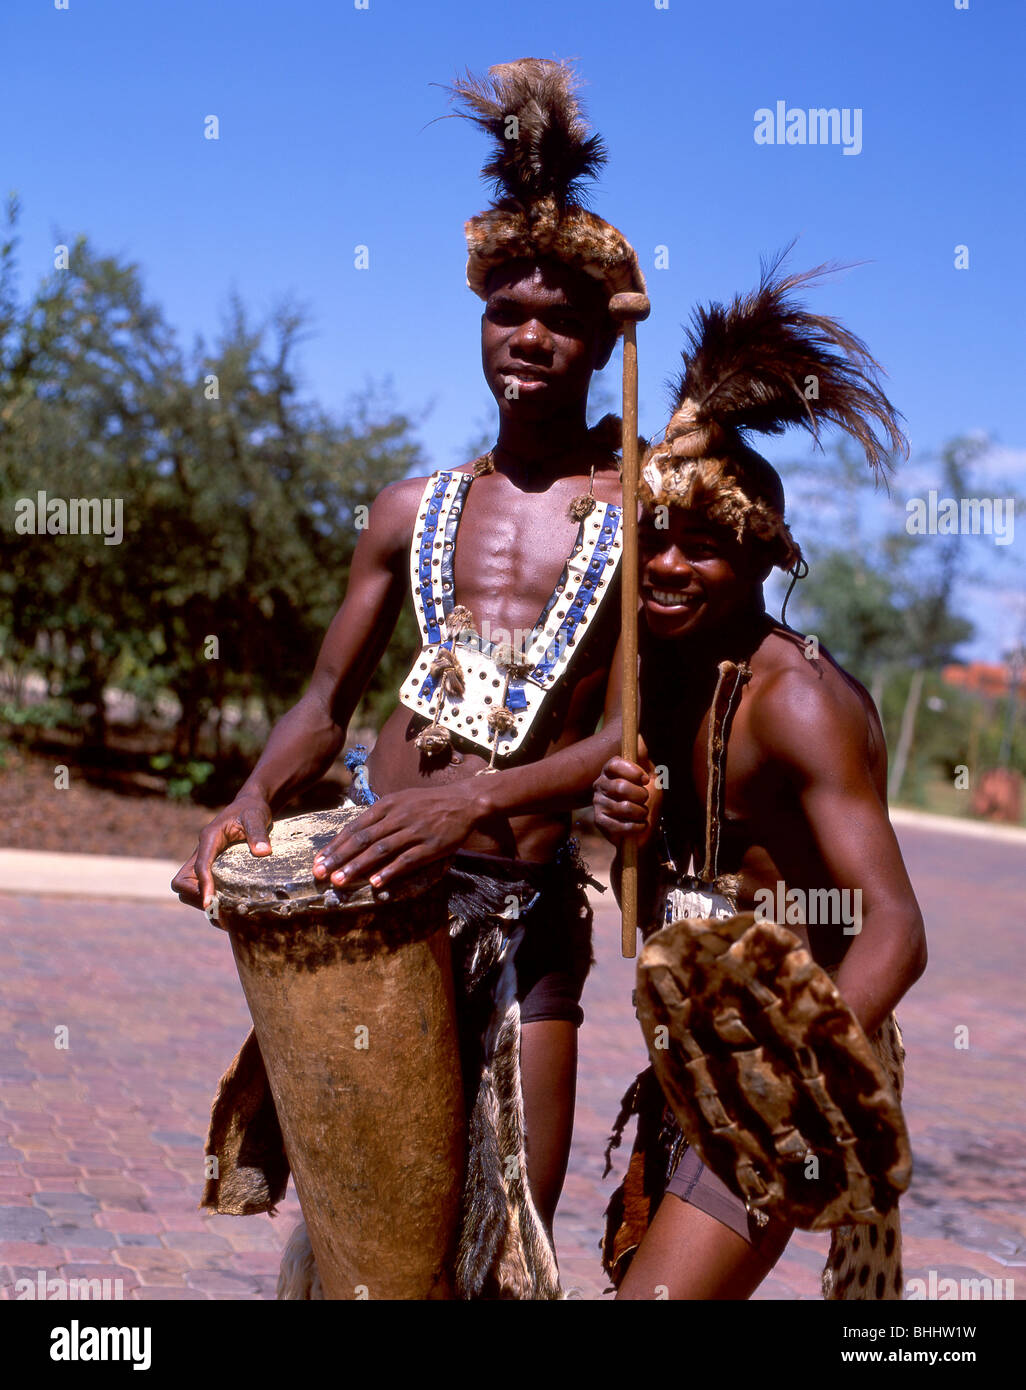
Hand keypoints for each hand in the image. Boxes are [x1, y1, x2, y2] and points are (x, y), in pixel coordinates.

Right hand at [170, 794, 272, 910]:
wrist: (249, 806)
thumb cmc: (251, 810)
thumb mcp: (256, 817)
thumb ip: (258, 833)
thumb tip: (263, 852)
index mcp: (209, 838)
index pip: (200, 866)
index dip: (203, 885)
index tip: (209, 903)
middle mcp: (201, 851)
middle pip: (182, 881)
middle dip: (195, 896)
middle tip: (218, 909)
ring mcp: (204, 861)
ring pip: (187, 887)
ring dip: (199, 901)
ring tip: (222, 916)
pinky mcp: (210, 868)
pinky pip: (199, 888)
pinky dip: (207, 900)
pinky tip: (226, 911)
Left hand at [311, 783, 484, 889]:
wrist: (464, 801)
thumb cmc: (428, 802)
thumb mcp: (400, 800)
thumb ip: (378, 815)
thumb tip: (353, 832)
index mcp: (387, 805)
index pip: (354, 827)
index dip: (335, 845)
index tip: (318, 860)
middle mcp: (397, 817)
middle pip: (362, 839)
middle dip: (339, 858)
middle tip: (320, 874)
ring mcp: (414, 831)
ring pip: (380, 850)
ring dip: (357, 866)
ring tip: (340, 881)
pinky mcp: (430, 845)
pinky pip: (407, 860)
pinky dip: (390, 871)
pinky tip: (375, 883)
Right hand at [593, 756, 656, 845]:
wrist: (645, 822)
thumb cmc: (647, 796)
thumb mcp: (651, 774)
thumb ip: (644, 758)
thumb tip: (640, 739)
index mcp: (611, 771)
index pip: (614, 765)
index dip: (631, 771)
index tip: (645, 779)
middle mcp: (600, 784)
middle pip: (619, 787)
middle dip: (640, 795)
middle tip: (645, 799)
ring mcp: (598, 803)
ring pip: (621, 807)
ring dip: (640, 812)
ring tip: (642, 813)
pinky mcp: (599, 821)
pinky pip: (617, 825)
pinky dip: (635, 827)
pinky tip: (640, 824)